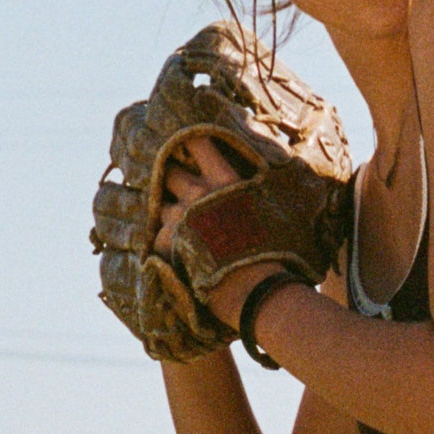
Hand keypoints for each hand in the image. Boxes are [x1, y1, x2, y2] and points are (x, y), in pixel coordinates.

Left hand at [155, 136, 280, 330]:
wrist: (260, 291)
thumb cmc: (277, 252)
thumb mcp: (276, 209)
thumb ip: (260, 188)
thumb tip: (267, 171)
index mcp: (226, 180)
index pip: (198, 143)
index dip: (188, 141)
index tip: (184, 144)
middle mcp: (199, 194)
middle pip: (170, 172)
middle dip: (172, 180)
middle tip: (180, 191)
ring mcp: (181, 218)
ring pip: (161, 206)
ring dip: (168, 215)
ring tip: (180, 230)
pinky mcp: (169, 244)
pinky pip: (156, 238)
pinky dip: (164, 246)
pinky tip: (178, 256)